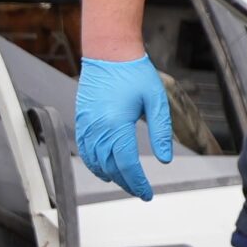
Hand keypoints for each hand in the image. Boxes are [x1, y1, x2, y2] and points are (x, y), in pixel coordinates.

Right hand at [74, 56, 174, 200]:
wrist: (109, 54)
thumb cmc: (135, 73)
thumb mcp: (156, 101)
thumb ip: (161, 132)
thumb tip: (165, 160)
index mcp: (117, 125)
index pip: (126, 164)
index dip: (137, 182)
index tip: (147, 193)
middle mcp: (97, 128)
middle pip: (110, 167)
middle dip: (126, 183)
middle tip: (140, 192)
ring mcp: (86, 125)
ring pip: (94, 162)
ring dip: (110, 176)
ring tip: (127, 183)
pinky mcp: (81, 120)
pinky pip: (85, 150)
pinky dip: (94, 164)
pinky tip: (105, 169)